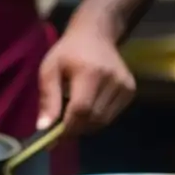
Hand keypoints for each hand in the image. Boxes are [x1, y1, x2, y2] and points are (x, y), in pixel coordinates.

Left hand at [37, 21, 135, 136]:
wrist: (95, 35)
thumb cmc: (67, 53)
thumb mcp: (49, 70)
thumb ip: (47, 99)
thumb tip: (43, 128)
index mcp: (91, 73)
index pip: (82, 109)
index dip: (67, 128)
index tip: (52, 138)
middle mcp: (113, 80)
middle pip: (93, 118)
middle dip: (74, 129)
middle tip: (59, 130)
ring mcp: (125, 86)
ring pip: (103, 121)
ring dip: (85, 126)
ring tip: (71, 117)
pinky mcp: (130, 90)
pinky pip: (112, 116)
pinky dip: (96, 119)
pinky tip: (87, 109)